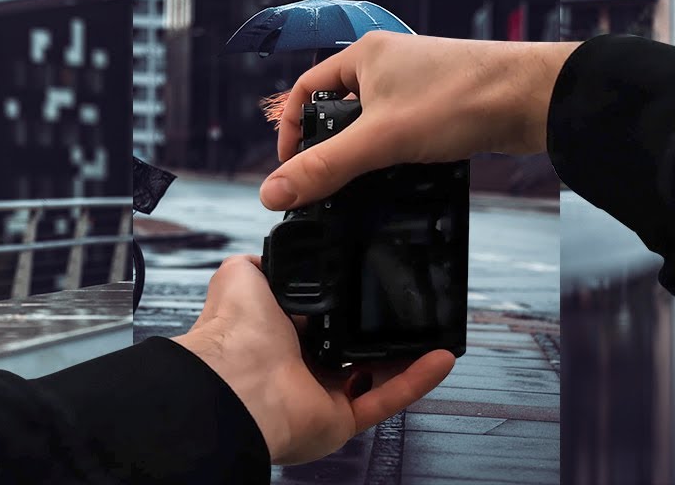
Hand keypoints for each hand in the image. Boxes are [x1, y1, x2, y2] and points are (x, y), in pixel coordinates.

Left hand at [171, 255, 454, 464]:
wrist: (239, 385)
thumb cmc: (234, 334)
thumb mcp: (241, 276)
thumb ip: (260, 264)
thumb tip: (271, 253)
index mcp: (276, 333)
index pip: (319, 315)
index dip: (344, 301)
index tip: (372, 283)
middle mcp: (299, 366)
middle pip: (350, 346)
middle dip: (376, 328)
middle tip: (408, 306)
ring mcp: (321, 395)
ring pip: (375, 375)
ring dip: (406, 355)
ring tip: (433, 329)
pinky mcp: (342, 420)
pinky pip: (387, 400)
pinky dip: (416, 382)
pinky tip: (440, 358)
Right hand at [260, 31, 578, 210]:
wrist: (531, 100)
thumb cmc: (462, 99)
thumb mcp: (380, 139)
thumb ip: (325, 167)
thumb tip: (274, 192)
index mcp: (365, 55)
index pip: (306, 89)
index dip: (292, 128)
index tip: (291, 166)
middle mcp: (389, 63)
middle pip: (338, 106)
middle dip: (330, 143)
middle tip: (326, 180)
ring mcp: (417, 84)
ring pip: (373, 121)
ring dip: (365, 150)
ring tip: (363, 181)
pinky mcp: (442, 105)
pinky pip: (403, 129)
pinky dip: (395, 152)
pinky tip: (402, 175)